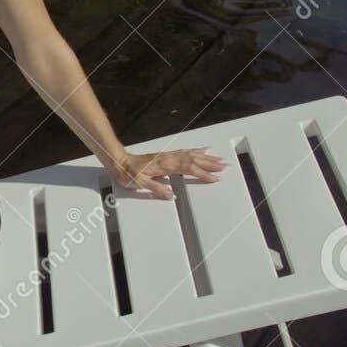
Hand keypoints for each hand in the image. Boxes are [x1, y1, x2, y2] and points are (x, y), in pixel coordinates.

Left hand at [110, 148, 225, 198]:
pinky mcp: (167, 156)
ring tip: (219, 160)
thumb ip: (156, 189)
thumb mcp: (140, 183)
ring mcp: (169, 156)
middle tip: (225, 167)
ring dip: (206, 157)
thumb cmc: (129, 173)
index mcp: (164, 165)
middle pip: (193, 159)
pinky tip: (203, 150)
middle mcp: (169, 158)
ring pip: (191, 155)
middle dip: (210, 164)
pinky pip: (185, 152)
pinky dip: (196, 151)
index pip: (188, 168)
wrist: (120, 162)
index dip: (202, 173)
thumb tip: (172, 195)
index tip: (214, 178)